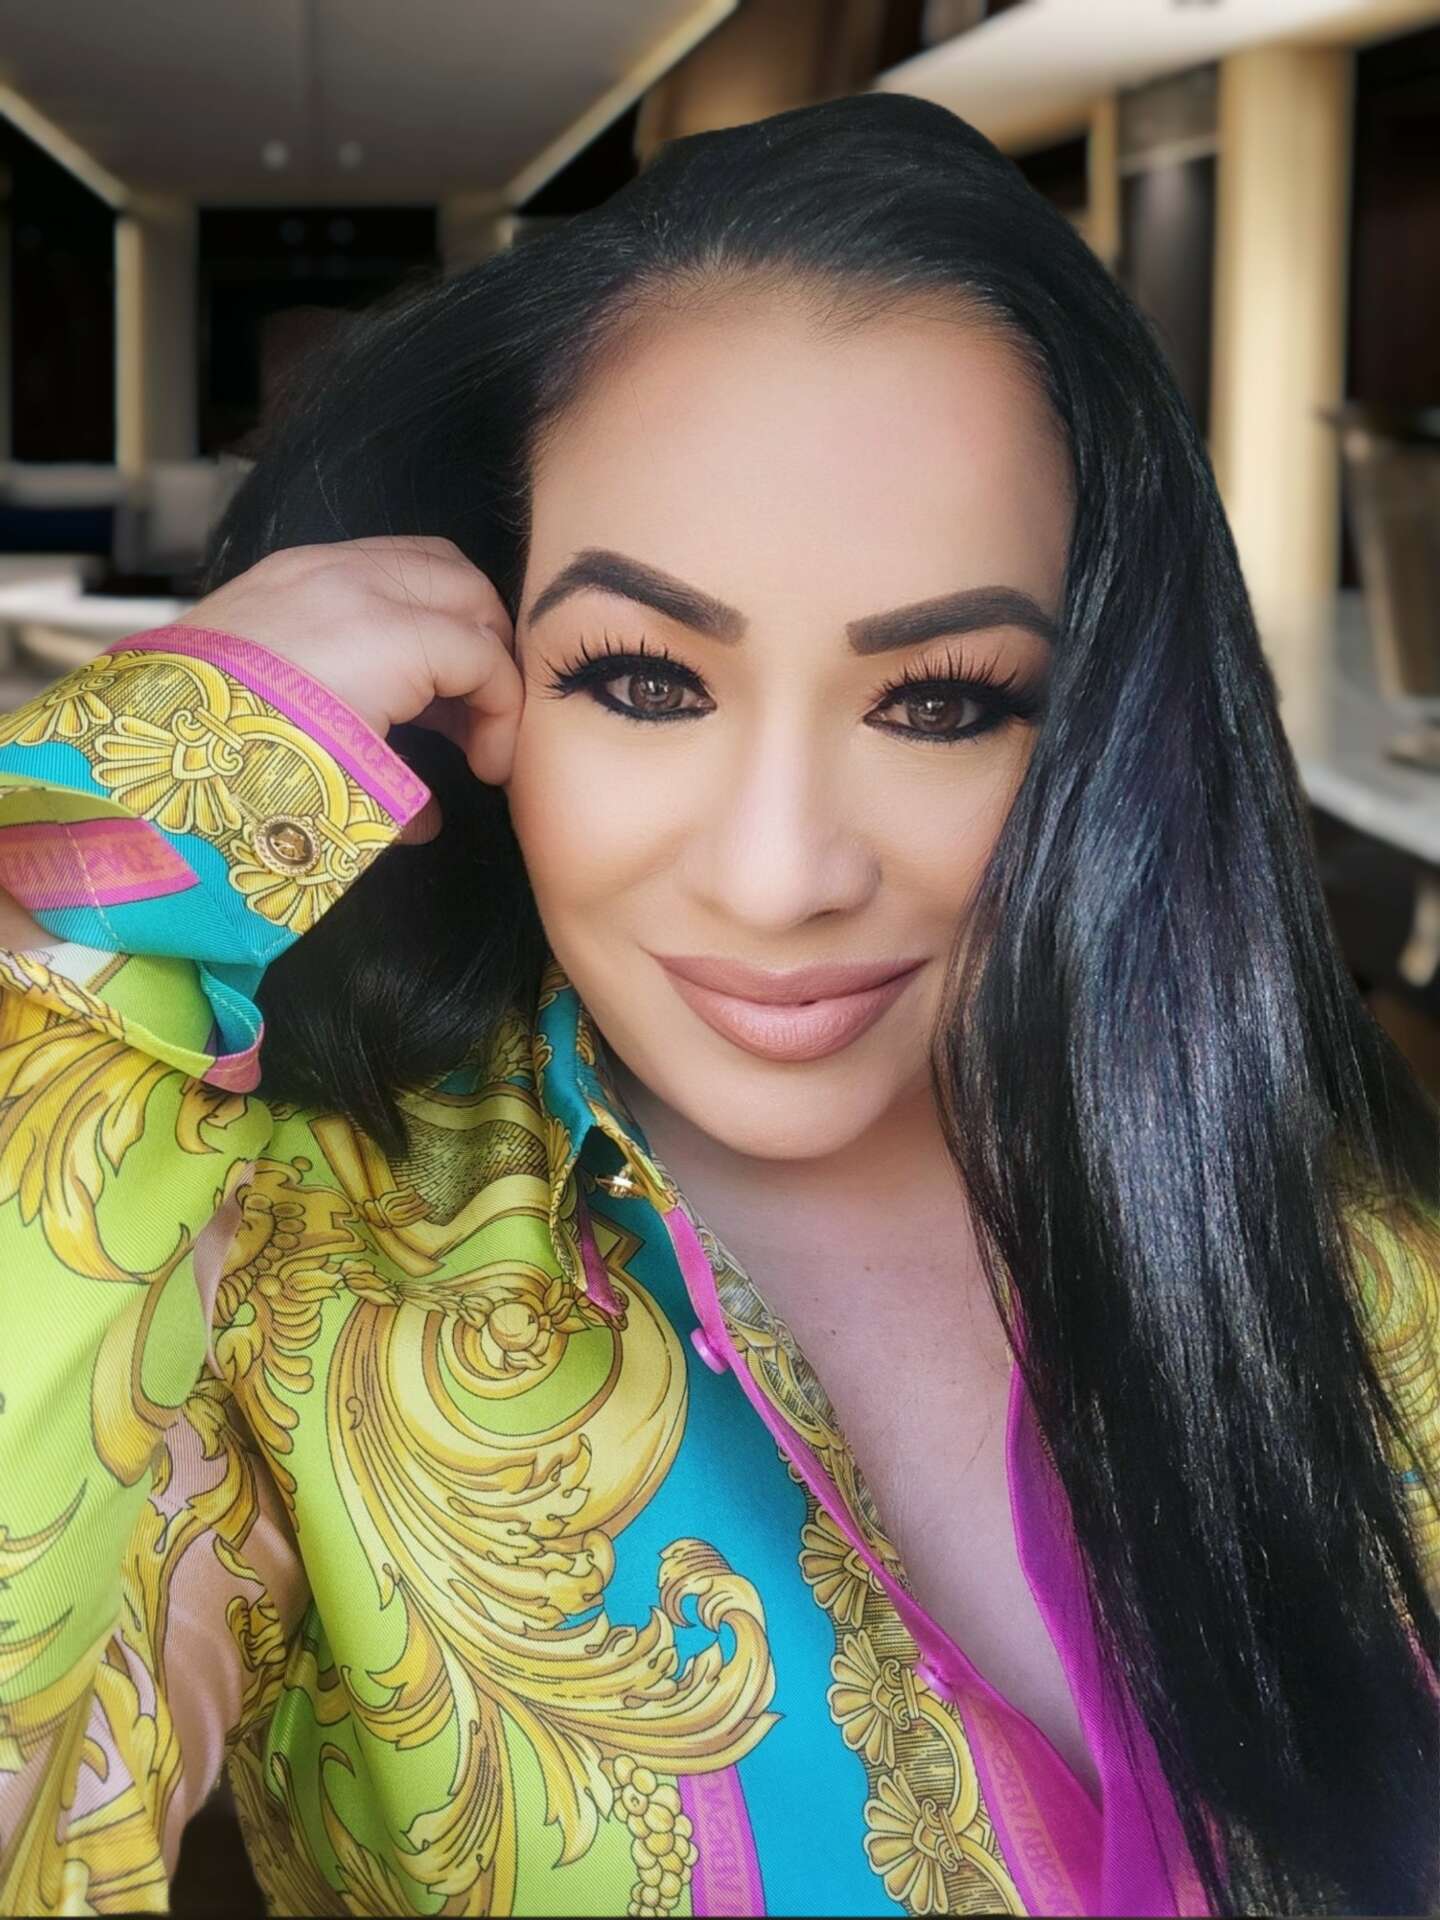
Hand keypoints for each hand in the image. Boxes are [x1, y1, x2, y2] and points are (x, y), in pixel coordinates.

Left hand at [174, 538, 523, 822]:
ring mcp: (319, 565)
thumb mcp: (344, 795)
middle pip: (470, 593)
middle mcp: (359, 583)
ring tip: (443, 683)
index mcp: (387, 637)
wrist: (143, 739)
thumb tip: (428, 821)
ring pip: (427, 561)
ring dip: (453, 617)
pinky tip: (390, 657)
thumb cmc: (251, 766)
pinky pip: (375, 560)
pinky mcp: (285, 568)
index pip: (486, 659)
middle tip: (481, 718)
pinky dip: (404, 599)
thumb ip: (404, 803)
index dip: (505, 718)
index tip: (490, 770)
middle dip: (491, 656)